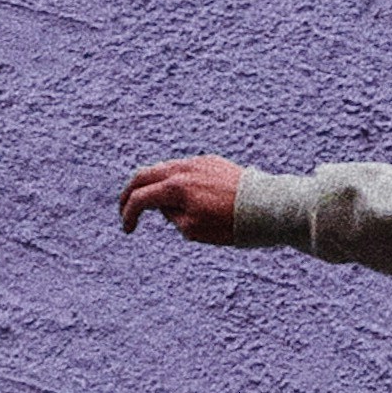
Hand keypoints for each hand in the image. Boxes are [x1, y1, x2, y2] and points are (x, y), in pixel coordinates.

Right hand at [120, 154, 245, 243]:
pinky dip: (172, 179)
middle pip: (144, 175)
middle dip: (130, 193)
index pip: (140, 199)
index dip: (128, 215)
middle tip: (125, 208)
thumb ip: (171, 216)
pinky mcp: (211, 161)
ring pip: (163, 168)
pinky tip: (177, 193)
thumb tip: (165, 205)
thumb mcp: (193, 230)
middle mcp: (183, 169)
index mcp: (175, 187)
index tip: (128, 230)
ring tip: (151, 202)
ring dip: (151, 184)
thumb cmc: (231, 224)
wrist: (266, 206)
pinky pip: (184, 167)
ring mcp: (198, 162)